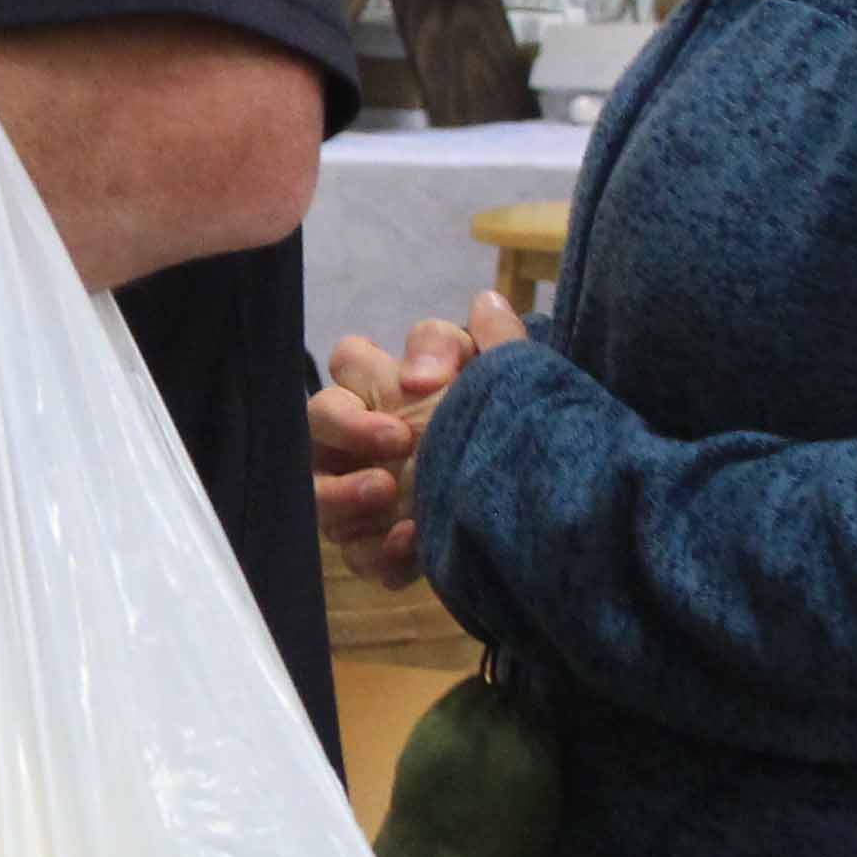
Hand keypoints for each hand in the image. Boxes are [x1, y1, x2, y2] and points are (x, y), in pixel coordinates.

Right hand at [308, 293, 528, 588]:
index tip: (419, 386)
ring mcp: (359, 496)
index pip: (348, 361)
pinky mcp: (376, 547)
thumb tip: (485, 303)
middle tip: (400, 440)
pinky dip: (380, 553)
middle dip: (348, 427)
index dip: (367, 370)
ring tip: (388, 492)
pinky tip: (413, 542)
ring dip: (344, 493)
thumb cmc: (508, 429)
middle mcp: (357, 441)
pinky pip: (357, 553)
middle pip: (317, 419)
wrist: (539, 507)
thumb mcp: (510, 385)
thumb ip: (498, 344)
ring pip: (318, 492)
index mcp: (384, 390)